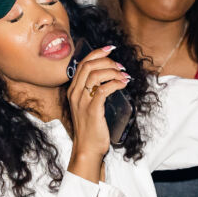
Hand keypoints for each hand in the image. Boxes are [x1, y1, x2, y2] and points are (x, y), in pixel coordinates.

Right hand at [66, 45, 130, 169]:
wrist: (87, 148)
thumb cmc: (91, 128)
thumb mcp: (88, 106)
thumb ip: (93, 91)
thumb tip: (108, 77)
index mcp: (73, 90)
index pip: (83, 64)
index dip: (97, 53)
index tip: (110, 48)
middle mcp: (75, 93)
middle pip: (89, 65)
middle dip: (107, 61)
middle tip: (121, 66)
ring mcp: (82, 101)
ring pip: (96, 75)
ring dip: (113, 72)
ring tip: (124, 75)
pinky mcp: (92, 109)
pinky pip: (104, 89)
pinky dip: (116, 83)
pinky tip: (123, 84)